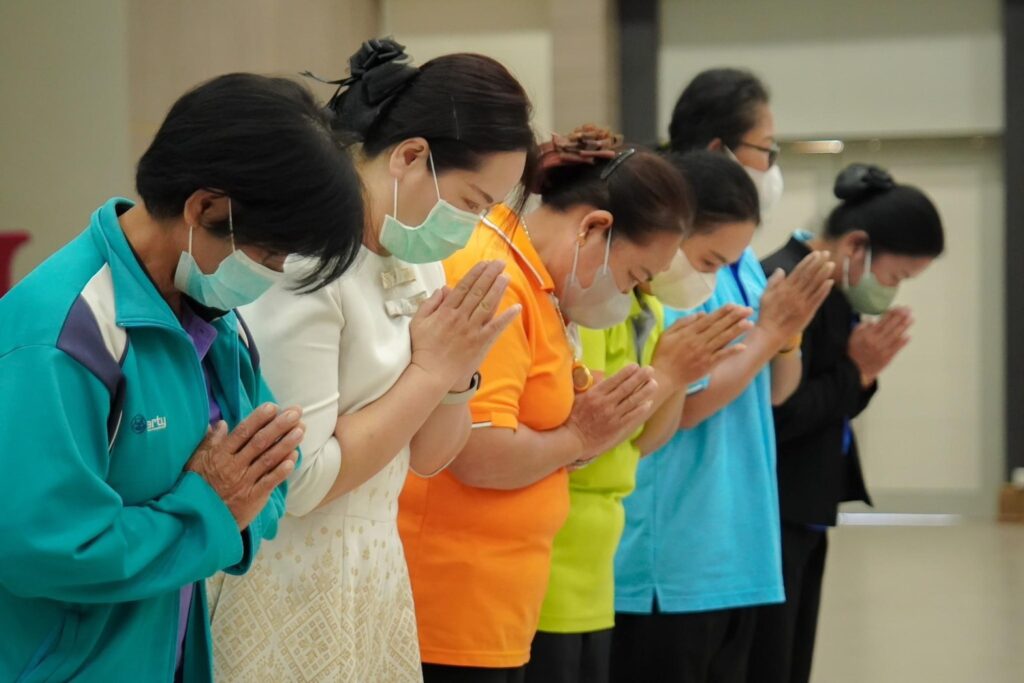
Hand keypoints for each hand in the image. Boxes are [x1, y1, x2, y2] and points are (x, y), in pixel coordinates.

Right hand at [186, 403, 303, 529]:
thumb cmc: (197, 487)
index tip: (273, 407)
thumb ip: (209, 442)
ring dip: (286, 444)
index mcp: (220, 456)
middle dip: (279, 426)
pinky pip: (269, 482)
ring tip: (301, 429)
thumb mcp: (195, 462)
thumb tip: (220, 423)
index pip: (242, 433)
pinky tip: (294, 458)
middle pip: (260, 442)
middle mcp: (233, 467)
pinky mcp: (253, 497)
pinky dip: (282, 470)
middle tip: (295, 412)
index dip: (258, 419)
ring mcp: (244, 482)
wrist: (199, 520)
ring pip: (268, 459)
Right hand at [410, 260, 521, 391]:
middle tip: (500, 263)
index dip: (475, 273)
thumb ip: (430, 303)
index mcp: (445, 311)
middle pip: (477, 292)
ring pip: (487, 305)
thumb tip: (443, 289)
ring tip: (506, 277)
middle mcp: (460, 317)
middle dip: (489, 275)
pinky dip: (506, 317)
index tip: (484, 263)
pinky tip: (516, 307)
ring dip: (498, 290)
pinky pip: (495, 328)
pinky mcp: (480, 343)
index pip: (463, 287)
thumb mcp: (418, 322)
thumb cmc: (423, 348)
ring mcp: (471, 330)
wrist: (431, 373)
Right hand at [564, 364, 657, 466]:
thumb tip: (602, 378)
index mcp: (595, 394)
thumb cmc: (572, 418)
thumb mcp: (578, 398)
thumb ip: (591, 389)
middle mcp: (605, 403)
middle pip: (626, 388)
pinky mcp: (616, 428)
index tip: (636, 365)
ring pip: (632, 401)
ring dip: (645, 391)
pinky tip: (648, 402)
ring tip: (654, 383)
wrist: (572, 440)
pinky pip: (632, 416)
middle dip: (640, 377)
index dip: (627, 372)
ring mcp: (612, 416)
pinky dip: (641, 409)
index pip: (615, 380)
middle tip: (650, 369)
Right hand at [651, 305, 753, 387]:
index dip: (722, 312)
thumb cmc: (664, 354)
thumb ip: (683, 322)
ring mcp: (704, 354)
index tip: (734, 305)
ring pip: (723, 339)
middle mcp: (698, 341)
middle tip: (748, 310)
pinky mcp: (707, 365)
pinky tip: (743, 346)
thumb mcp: (667, 334)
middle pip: (719, 327)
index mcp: (688, 333)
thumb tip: (701, 314)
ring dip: (737, 331)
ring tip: (749, 323)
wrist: (664, 377)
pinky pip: (721, 356)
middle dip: (734, 317)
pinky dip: (732, 351)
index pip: (708, 319)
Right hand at [759, 251, 834, 341]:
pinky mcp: (807, 312)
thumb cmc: (767, 314)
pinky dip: (824, 291)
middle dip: (818, 264)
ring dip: (823, 274)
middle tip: (827, 254)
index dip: (808, 262)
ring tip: (831, 264)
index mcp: (784, 288)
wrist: (771, 332)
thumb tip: (781, 269)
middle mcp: (794, 294)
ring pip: (814, 286)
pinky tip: (830, 282)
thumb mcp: (765, 295)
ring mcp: (802, 303)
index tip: (816, 253)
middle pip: (808, 276)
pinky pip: (817, 299)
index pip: (798, 271)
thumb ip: (773, 282)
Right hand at [848, 306, 912, 385]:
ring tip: (911, 319)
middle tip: (908, 310)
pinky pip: (896, 348)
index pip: (882, 321)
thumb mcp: (852, 337)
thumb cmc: (853, 353)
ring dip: (904, 327)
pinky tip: (908, 336)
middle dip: (900, 317)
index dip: (891, 314)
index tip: (897, 308)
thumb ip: (861, 328)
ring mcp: (883, 350)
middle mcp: (876, 341)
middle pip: (891, 327)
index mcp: (868, 335)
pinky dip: (902, 342)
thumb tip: (872, 321)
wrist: (855, 371)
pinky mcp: (887, 358)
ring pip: (895, 336)